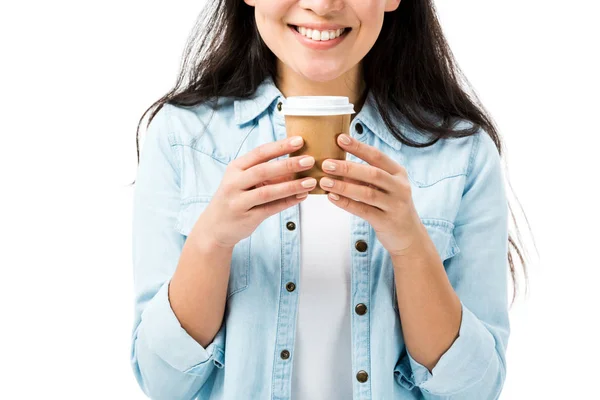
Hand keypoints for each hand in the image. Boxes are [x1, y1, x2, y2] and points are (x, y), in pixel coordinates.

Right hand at [192, 136, 315, 248]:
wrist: (215, 227)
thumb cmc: (234, 198)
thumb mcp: (243, 181)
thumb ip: (266, 173)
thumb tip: (297, 163)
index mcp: (235, 168)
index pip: (259, 153)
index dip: (280, 146)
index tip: (299, 141)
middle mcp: (234, 183)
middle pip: (263, 170)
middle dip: (288, 165)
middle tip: (309, 160)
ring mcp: (238, 201)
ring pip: (268, 192)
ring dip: (291, 186)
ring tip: (311, 182)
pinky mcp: (246, 218)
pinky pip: (271, 208)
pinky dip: (288, 202)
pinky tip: (302, 197)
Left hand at [318, 133, 427, 256]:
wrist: (409, 236)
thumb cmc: (391, 206)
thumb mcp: (384, 188)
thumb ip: (365, 177)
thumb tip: (337, 166)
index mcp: (398, 173)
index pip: (377, 156)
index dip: (359, 147)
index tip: (340, 138)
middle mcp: (399, 187)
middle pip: (372, 174)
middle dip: (348, 168)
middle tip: (326, 164)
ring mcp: (395, 205)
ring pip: (367, 193)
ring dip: (343, 187)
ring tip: (325, 182)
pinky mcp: (386, 222)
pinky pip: (363, 211)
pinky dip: (346, 203)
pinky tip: (332, 198)